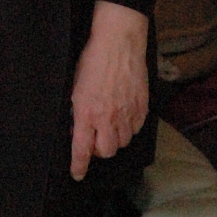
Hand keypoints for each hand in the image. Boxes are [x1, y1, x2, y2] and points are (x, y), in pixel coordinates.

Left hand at [68, 1, 148, 179]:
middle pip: (107, 151)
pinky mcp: (142, 106)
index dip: (79, 166)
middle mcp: (107, 117)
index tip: (77, 174)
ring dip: (115, 138)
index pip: (81, 149)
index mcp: (86, 113)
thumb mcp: (75, 86)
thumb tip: (77, 126)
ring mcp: (127, 113)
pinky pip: (136, 128)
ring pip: (123, 142)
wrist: (119, 42)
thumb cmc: (93, 59)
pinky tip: (124, 116)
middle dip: (99, 150)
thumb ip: (77, 110)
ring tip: (110, 125)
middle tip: (95, 139)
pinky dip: (130, 127)